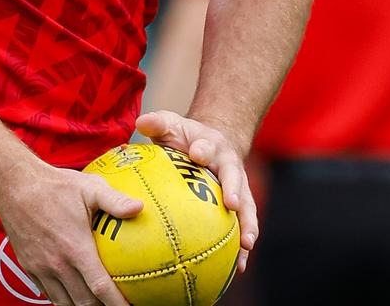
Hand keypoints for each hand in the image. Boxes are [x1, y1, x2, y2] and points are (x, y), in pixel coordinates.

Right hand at [0, 156, 142, 305]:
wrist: (14, 186)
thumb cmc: (54, 186)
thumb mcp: (88, 188)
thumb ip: (115, 201)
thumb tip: (139, 208)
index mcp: (76, 247)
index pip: (100, 287)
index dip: (116, 303)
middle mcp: (58, 264)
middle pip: (84, 303)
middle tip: (115, 304)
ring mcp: (42, 268)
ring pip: (65, 303)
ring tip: (97, 302)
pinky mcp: (30, 268)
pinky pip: (49, 294)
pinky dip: (64, 298)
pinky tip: (74, 292)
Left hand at [135, 109, 256, 272]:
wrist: (212, 143)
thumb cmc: (185, 137)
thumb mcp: (171, 125)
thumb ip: (158, 122)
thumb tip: (141, 121)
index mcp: (212, 145)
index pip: (207, 146)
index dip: (203, 150)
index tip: (197, 155)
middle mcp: (230, 167)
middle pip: (236, 178)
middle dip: (235, 190)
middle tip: (232, 205)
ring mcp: (239, 188)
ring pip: (248, 207)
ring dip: (248, 225)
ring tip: (245, 246)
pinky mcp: (240, 207)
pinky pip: (243, 227)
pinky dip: (242, 247)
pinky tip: (238, 268)